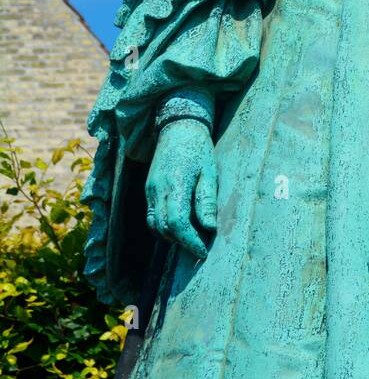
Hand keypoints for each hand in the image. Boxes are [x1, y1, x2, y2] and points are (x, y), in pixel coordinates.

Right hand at [145, 119, 217, 259]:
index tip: (203, 251)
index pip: (177, 223)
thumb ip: (207, 200)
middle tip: (200, 247)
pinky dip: (164, 227)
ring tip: (191, 238)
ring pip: (155, 225)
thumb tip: (209, 228)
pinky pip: (152, 216)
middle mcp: (158, 190)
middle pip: (163, 228)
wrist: (178, 126)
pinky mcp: (149, 189)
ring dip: (171, 237)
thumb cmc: (199, 148)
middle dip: (181, 242)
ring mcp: (150, 190)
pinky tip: (180, 226)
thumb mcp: (210, 172)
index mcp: (175, 185)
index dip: (189, 241)